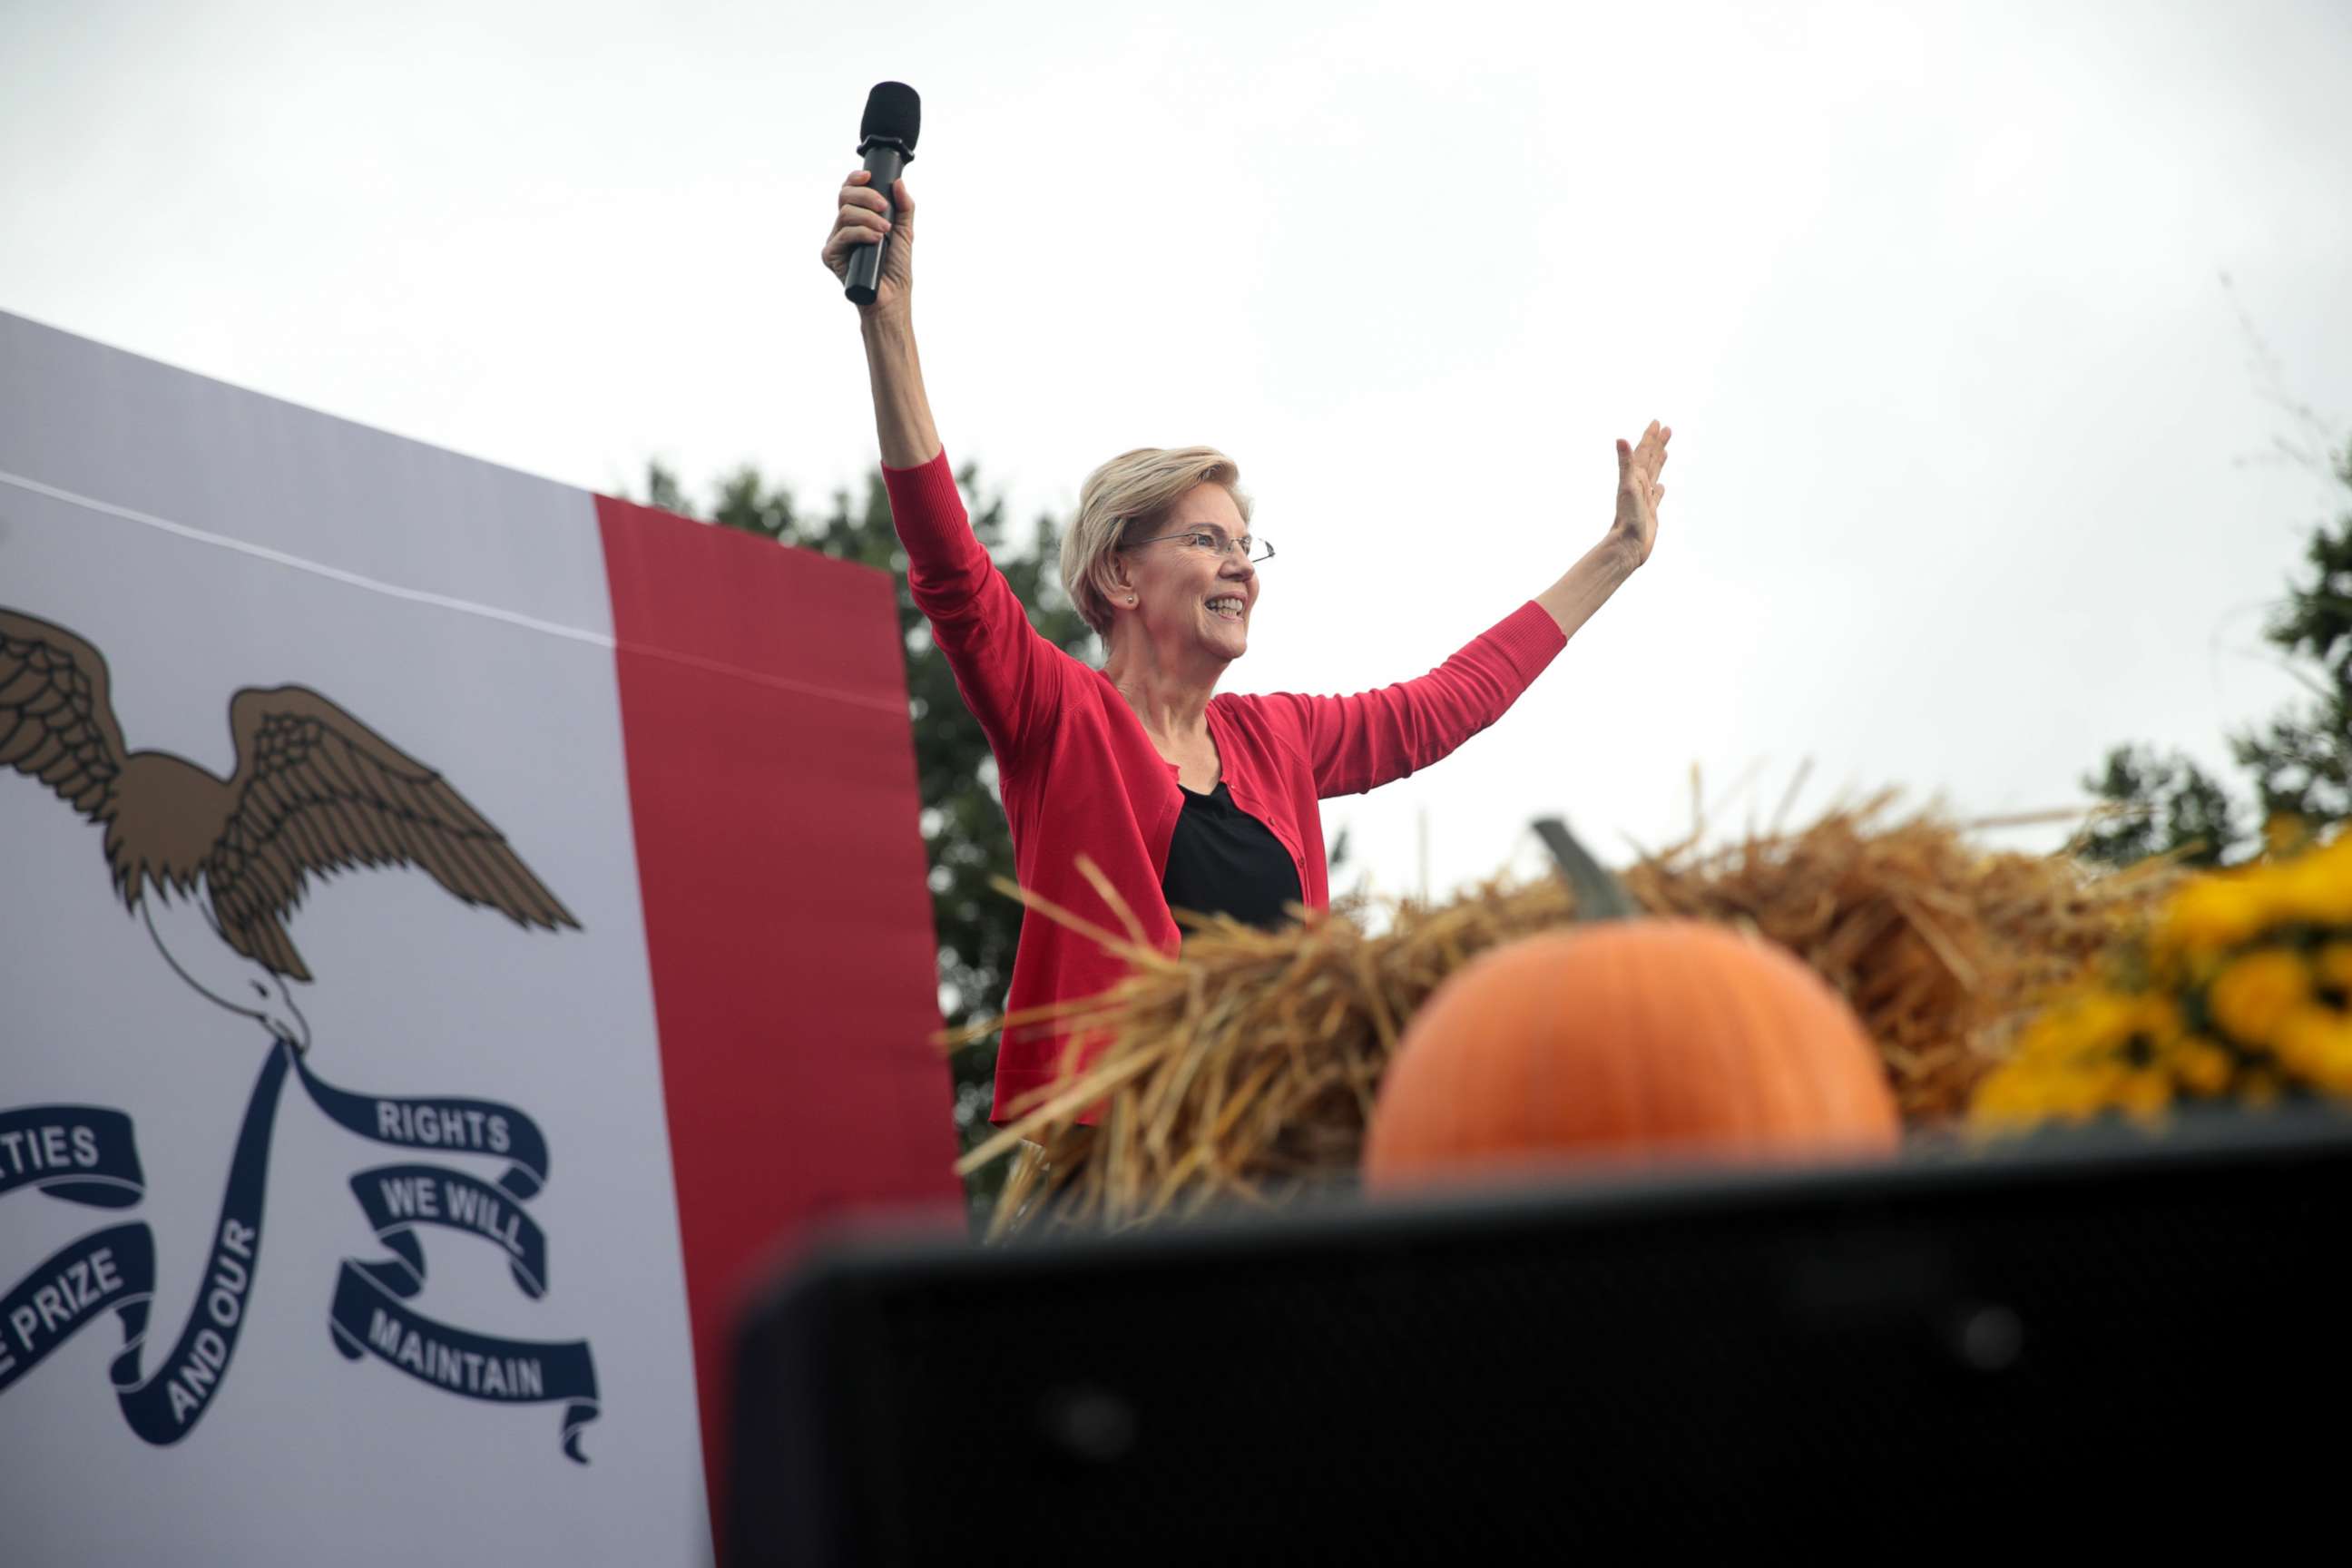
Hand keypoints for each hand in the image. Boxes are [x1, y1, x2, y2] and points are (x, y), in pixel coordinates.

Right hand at [820, 168, 913, 316]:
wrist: (892, 298)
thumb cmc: (896, 269)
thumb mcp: (904, 232)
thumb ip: (904, 207)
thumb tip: (898, 183)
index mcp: (858, 220)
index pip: (849, 192)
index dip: (855, 180)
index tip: (869, 177)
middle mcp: (844, 228)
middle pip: (844, 197)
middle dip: (866, 196)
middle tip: (884, 208)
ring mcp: (836, 241)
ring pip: (845, 214)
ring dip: (868, 218)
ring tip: (884, 232)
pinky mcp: (831, 256)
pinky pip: (843, 234)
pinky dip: (861, 233)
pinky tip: (875, 240)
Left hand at [1608, 420, 1670, 565]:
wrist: (1627, 546)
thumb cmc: (1627, 518)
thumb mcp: (1627, 486)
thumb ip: (1625, 463)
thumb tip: (1620, 439)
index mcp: (1634, 478)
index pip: (1643, 452)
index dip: (1650, 437)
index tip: (1657, 423)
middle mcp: (1638, 486)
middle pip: (1649, 460)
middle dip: (1657, 443)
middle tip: (1666, 428)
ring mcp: (1644, 499)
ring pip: (1654, 475)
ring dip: (1659, 461)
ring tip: (1665, 451)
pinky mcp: (1649, 512)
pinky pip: (1656, 497)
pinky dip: (1659, 489)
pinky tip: (1661, 486)